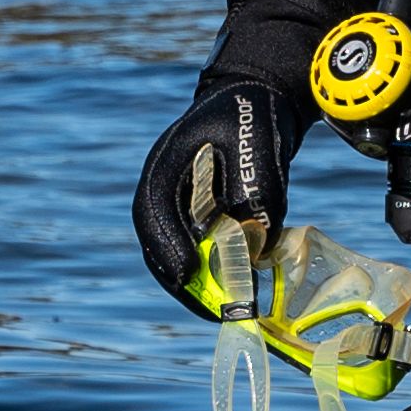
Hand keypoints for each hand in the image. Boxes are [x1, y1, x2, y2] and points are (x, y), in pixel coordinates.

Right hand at [129, 79, 293, 315]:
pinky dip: (213, 274)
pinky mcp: (198, 219)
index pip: (153, 210)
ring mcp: (178, 205)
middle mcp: (164, 189)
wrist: (257, 98)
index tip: (187, 274)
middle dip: (183, 282)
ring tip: (229, 310)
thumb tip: (255, 242)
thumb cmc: (252, 115)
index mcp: (166, 162)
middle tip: (215, 311)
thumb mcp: (257, 142)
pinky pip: (196, 252)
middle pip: (157, 243)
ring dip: (198, 285)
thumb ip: (255, 187)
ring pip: (175, 254)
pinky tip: (241, 288)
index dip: (166, 244)